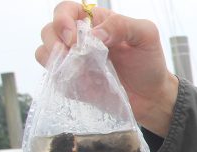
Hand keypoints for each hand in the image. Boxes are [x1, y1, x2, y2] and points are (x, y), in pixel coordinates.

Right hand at [36, 1, 176, 136]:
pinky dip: (60, 78)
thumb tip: (95, 34)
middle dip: (54, 41)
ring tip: (76, 69)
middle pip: (49, 30)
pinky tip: (80, 82)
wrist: (152, 96)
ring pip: (45, 52)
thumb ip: (123, 26)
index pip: (66, 10)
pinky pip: (54, 76)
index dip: (62, 19)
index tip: (73, 37)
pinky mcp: (72, 81)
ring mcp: (74, 60)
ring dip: (54, 59)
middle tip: (73, 55)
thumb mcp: (146, 36)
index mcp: (95, 22)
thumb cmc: (149, 62)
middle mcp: (80, 39)